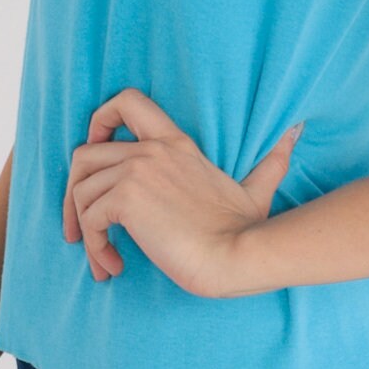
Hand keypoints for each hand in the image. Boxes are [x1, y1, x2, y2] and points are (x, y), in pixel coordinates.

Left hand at [63, 87, 302, 297]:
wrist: (239, 254)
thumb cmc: (247, 230)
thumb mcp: (258, 188)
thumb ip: (272, 160)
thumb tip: (296, 131)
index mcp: (175, 141)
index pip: (125, 101)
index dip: (98, 122)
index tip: (95, 155)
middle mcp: (151, 150)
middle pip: (83, 154)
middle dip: (72, 193)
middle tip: (80, 230)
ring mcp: (137, 172)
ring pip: (80, 192)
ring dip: (84, 231)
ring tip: (103, 260)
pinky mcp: (127, 201)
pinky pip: (89, 219)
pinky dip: (94, 246)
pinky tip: (114, 267)